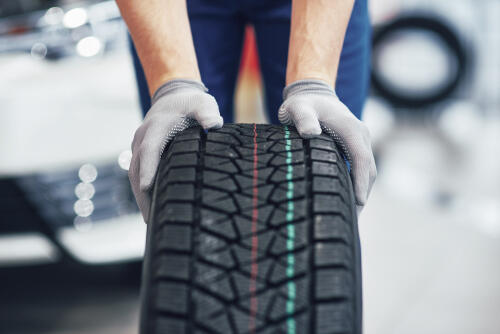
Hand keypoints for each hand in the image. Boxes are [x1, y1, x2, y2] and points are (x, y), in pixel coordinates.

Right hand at [129, 79, 222, 221]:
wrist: (173, 97)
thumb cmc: (191, 103)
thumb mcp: (202, 103)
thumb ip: (207, 113)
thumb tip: (215, 124)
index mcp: (156, 127)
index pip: (150, 149)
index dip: (148, 168)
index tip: (147, 187)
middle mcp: (142, 138)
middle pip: (137, 168)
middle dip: (142, 194)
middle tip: (151, 219)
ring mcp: (139, 147)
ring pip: (135, 175)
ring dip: (140, 197)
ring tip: (151, 221)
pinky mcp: (141, 154)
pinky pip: (138, 174)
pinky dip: (142, 191)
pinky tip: (152, 208)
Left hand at [278, 79, 375, 213]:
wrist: (312, 93)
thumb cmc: (303, 103)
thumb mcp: (298, 108)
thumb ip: (303, 118)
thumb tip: (310, 133)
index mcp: (351, 129)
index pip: (362, 158)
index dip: (361, 182)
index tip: (359, 202)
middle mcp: (360, 135)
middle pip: (368, 169)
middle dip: (363, 194)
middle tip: (352, 220)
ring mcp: (359, 141)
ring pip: (366, 171)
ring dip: (362, 191)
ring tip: (350, 216)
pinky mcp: (354, 146)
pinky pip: (360, 168)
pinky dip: (357, 184)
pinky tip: (347, 200)